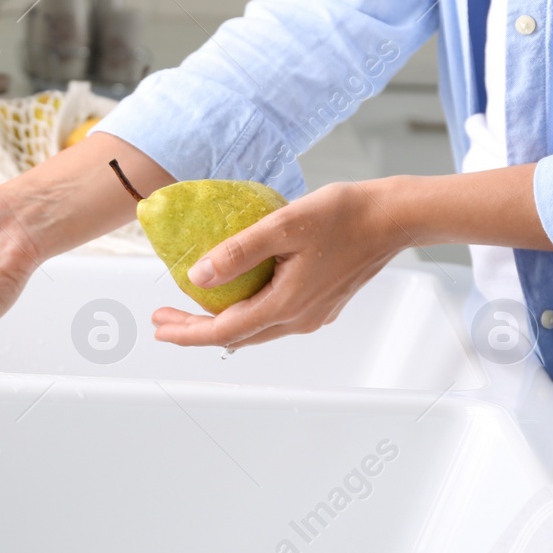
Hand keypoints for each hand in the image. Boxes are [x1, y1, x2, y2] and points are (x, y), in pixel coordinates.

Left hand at [151, 181, 408, 349]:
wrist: (393, 217)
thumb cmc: (344, 215)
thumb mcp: (282, 226)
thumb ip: (238, 252)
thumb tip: (198, 276)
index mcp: (287, 304)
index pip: (224, 331)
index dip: (187, 332)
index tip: (159, 326)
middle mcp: (300, 318)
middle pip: (237, 336)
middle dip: (196, 330)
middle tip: (163, 320)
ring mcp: (314, 313)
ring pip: (257, 329)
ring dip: (221, 322)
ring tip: (191, 309)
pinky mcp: (322, 302)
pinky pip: (275, 316)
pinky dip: (247, 312)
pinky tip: (236, 294)